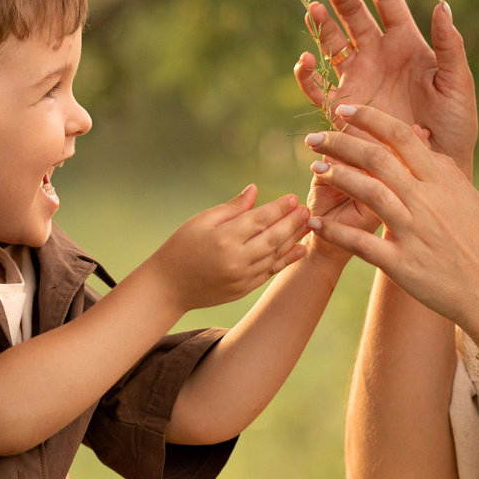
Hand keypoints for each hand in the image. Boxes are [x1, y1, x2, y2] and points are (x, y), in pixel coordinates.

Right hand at [136, 185, 311, 313]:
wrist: (168, 286)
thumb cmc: (181, 247)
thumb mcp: (201, 221)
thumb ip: (231, 208)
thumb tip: (254, 190)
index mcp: (223, 238)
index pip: (258, 220)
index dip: (279, 208)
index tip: (294, 198)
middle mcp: (236, 260)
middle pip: (273, 238)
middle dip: (292, 223)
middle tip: (308, 210)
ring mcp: (241, 277)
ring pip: (275, 256)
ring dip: (294, 239)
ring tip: (309, 225)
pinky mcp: (244, 289)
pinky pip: (270, 272)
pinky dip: (286, 260)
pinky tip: (300, 248)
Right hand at [293, 0, 478, 170]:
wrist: (437, 169)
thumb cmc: (455, 128)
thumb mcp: (459, 85)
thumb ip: (451, 46)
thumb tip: (441, 5)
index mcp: (408, 45)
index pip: (389, 2)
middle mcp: (379, 57)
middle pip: (356, 18)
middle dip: (345, 0)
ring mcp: (359, 79)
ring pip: (333, 44)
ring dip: (322, 27)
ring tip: (313, 9)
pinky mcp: (343, 107)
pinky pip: (318, 87)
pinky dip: (308, 74)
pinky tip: (306, 61)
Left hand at [304, 103, 478, 329]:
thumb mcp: (468, 198)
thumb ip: (443, 171)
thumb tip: (424, 145)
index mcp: (442, 181)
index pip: (401, 136)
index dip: (369, 119)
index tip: (343, 110)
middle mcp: (426, 201)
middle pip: (376, 159)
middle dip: (340, 143)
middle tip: (314, 138)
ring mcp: (414, 232)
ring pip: (368, 192)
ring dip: (337, 177)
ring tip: (315, 169)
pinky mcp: (402, 264)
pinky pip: (361, 243)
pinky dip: (335, 231)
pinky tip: (315, 223)